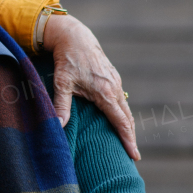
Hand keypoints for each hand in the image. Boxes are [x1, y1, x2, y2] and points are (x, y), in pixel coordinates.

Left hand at [42, 14, 139, 159]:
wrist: (74, 36)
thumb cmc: (67, 59)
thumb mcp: (62, 82)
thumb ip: (61, 105)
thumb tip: (57, 126)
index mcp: (105, 92)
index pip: (121, 122)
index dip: (128, 140)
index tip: (134, 155)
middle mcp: (114, 87)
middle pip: (127, 118)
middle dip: (131, 137)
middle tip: (133, 156)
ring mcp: (115, 81)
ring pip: (125, 108)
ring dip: (128, 125)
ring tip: (128, 142)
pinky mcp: (113, 77)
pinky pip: (121, 100)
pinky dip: (123, 113)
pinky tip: (120, 121)